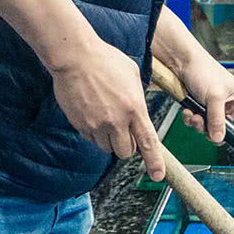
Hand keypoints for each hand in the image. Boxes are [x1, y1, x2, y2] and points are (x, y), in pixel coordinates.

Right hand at [50, 38, 166, 180]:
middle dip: (128, 146)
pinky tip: (93, 114)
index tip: (158, 176)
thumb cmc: (106, 60)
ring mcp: (96, 124)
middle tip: (125, 131)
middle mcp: (116, 121)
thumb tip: (139, 111)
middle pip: (126, 152)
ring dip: (110, 140)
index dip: (154, 162)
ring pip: (107, 148)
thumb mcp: (133, 75)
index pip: (148, 142)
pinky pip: (91, 139)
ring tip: (107, 118)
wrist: (75, 57)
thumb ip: (138, 97)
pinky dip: (94, 133)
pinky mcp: (80, 124)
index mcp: (134, 108)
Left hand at [177, 51, 233, 146]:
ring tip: (194, 115)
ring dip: (199, 125)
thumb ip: (217, 120)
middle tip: (206, 127)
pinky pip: (197, 122)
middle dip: (213, 130)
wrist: (181, 62)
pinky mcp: (199, 107)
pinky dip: (191, 119)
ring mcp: (212, 107)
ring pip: (209, 128)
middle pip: (225, 130)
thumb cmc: (204, 71)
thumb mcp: (214, 97)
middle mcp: (227, 104)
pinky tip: (188, 111)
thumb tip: (219, 138)